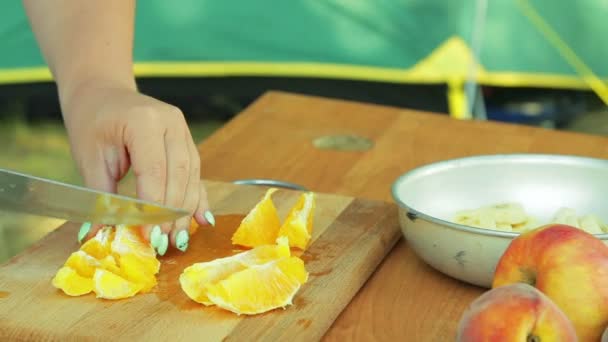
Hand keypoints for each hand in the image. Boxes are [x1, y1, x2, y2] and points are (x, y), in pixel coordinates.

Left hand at [62, 82, 213, 254]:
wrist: (102, 91)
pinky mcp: (187, 140)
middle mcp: (172, 123)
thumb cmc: (91, 121)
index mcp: (145, 121)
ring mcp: (183, 130)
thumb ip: (101, 196)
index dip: (153, 208)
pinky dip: (196, 198)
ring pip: (192, 177)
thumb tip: (99, 234)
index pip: (155, 171)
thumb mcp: (89, 157)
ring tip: (177, 240)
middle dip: (172, 214)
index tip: (147, 237)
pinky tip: (200, 220)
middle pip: (179, 176)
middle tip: (163, 243)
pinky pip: (195, 173)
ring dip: (185, 211)